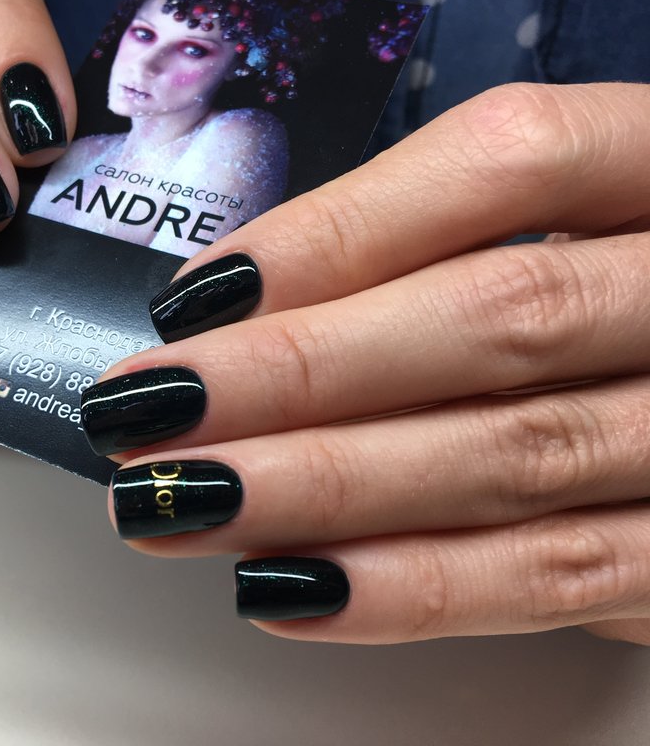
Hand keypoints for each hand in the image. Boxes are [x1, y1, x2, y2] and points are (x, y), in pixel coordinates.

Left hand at [80, 82, 649, 644]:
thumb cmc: (623, 286)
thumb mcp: (569, 224)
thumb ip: (435, 250)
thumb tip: (242, 311)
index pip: (510, 160)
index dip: (339, 228)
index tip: (199, 294)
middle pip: (495, 315)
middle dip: (296, 372)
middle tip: (147, 412)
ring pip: (513, 454)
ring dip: (320, 488)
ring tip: (180, 501)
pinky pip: (560, 578)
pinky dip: (413, 588)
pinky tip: (287, 586)